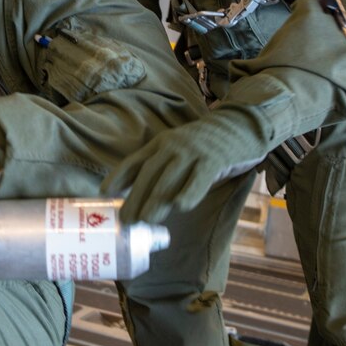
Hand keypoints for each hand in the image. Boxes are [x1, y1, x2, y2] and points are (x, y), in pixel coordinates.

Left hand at [102, 119, 264, 224]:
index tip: (105, 193)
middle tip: (126, 220)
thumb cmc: (206, 146)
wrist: (241, 125)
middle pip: (149, 172)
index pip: (135, 160)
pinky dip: (189, 191)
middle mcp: (173, 145)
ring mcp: (193, 151)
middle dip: (135, 197)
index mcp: (161, 144)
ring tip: (146, 220)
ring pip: (170, 177)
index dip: (118, 176)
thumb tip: (145, 200)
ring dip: (157, 199)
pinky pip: (199, 177)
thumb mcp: (180, 152)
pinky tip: (181, 206)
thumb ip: (164, 171)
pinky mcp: (214, 159)